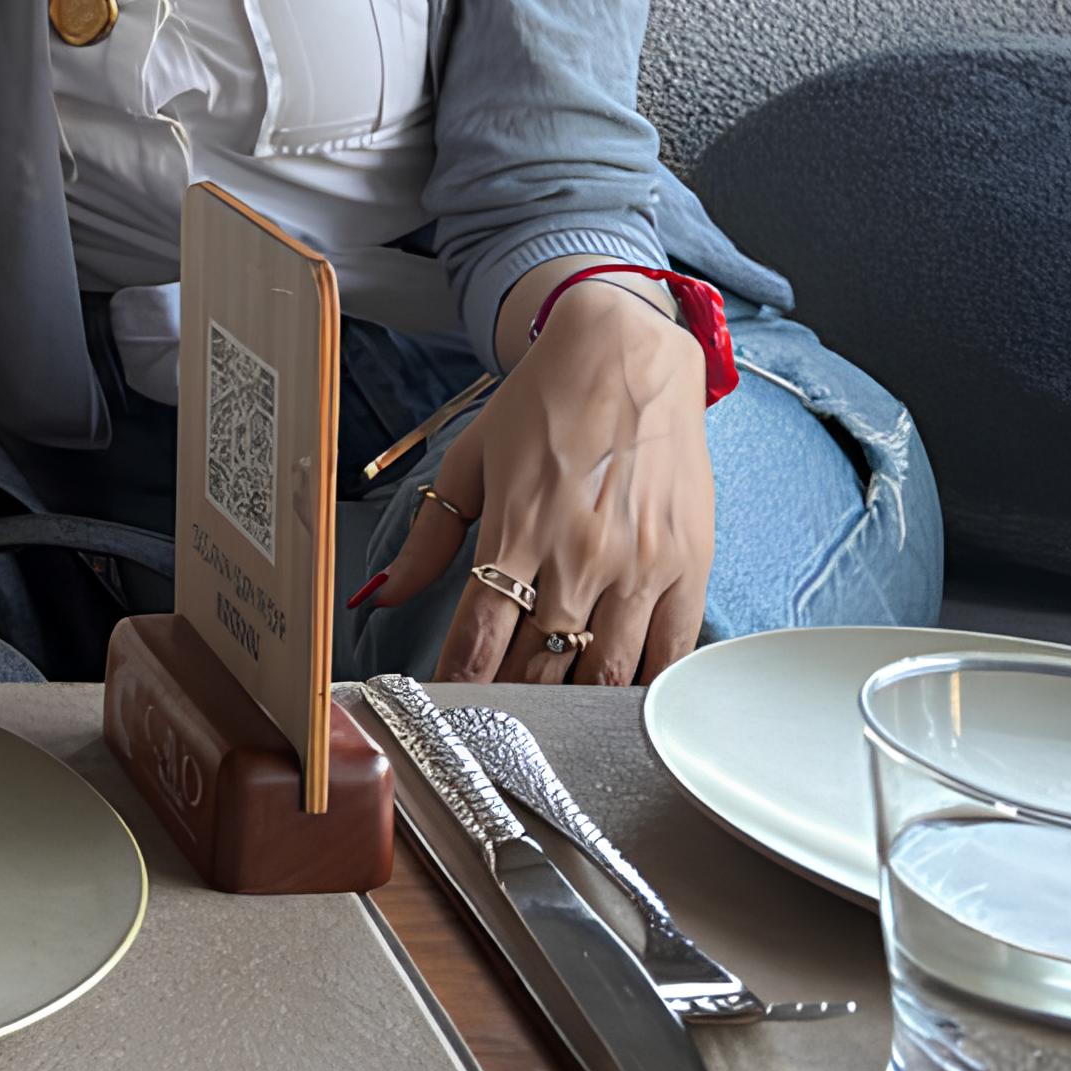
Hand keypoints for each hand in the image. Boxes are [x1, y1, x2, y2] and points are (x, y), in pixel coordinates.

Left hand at [371, 287, 713, 685]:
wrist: (628, 353)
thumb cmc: (544, 402)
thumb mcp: (469, 461)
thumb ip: (428, 538)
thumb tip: (381, 594)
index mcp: (517, 529)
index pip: (479, 634)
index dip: (460, 683)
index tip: (446, 707)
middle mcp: (580, 554)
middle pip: (540, 662)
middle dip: (513, 697)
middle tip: (497, 718)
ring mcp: (640, 564)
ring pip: (604, 669)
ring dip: (575, 699)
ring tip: (554, 712)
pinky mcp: (689, 564)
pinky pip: (670, 651)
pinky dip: (644, 684)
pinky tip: (621, 697)